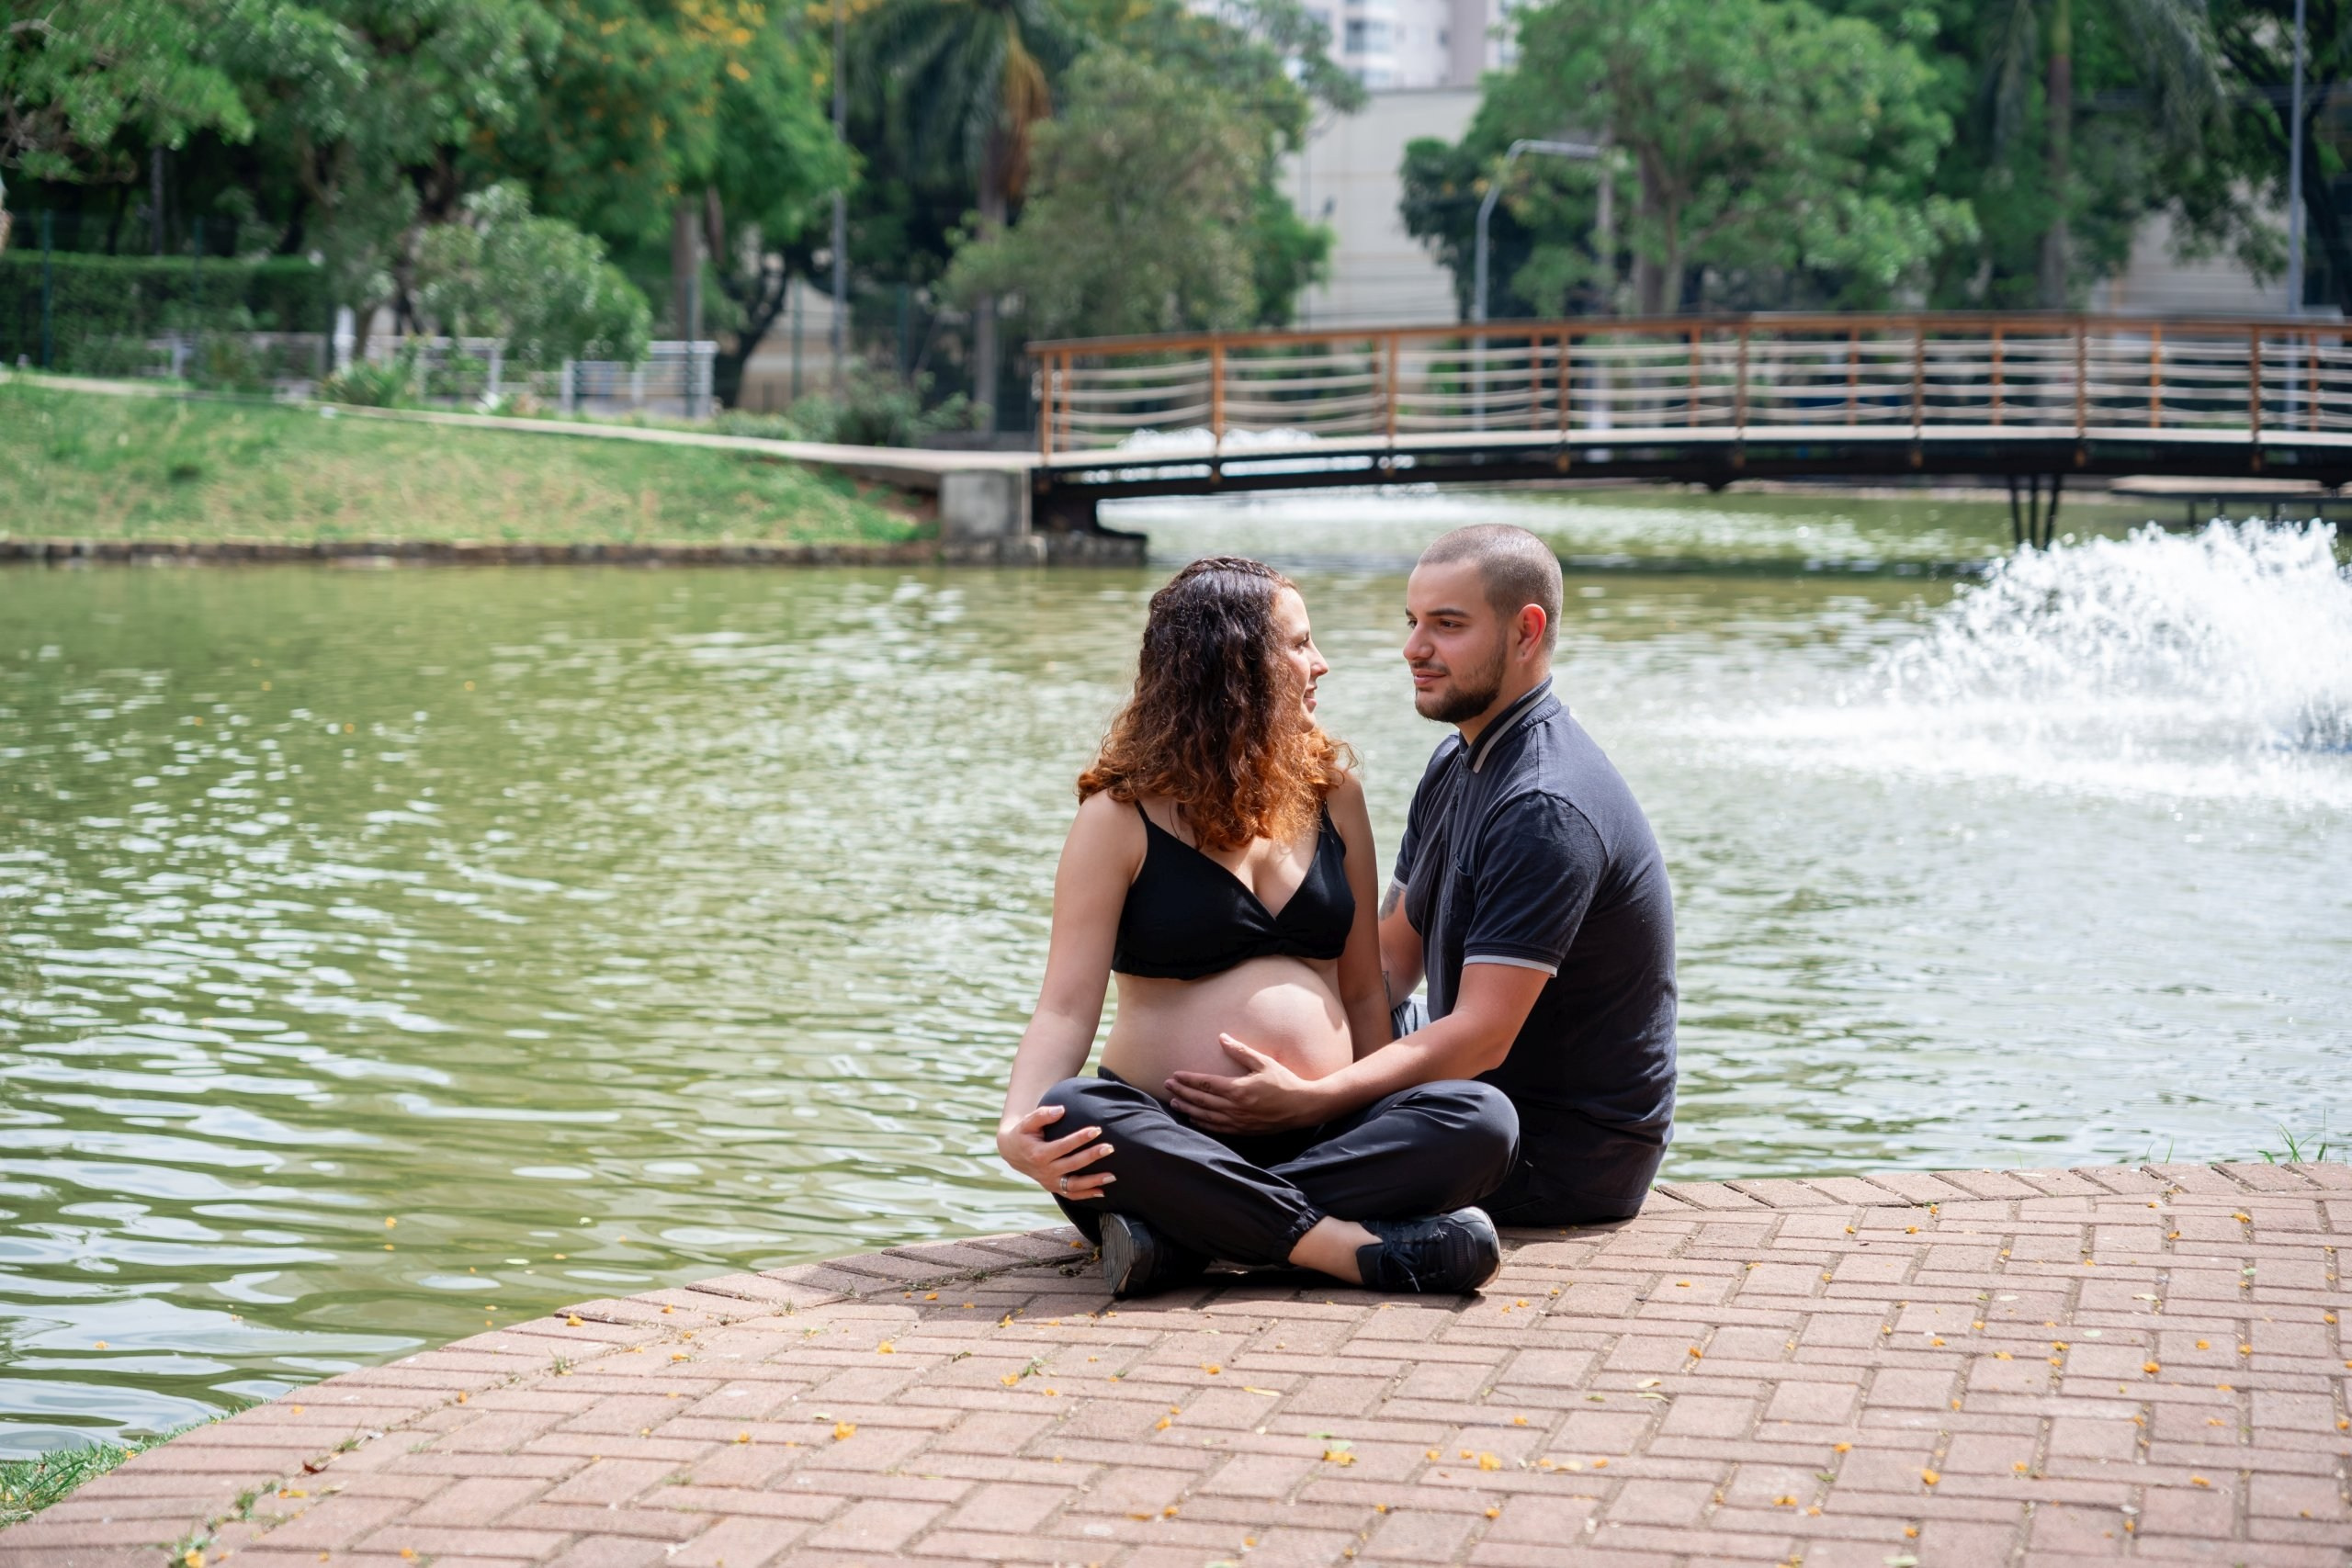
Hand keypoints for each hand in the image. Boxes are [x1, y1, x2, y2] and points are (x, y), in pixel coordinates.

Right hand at [996, 1103, 1116, 1200]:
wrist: (1013, 1152)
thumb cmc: (1024, 1133)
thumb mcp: (1027, 1122)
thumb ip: (1042, 1114)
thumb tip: (1061, 1110)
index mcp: (1039, 1154)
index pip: (1063, 1146)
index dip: (1080, 1138)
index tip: (1097, 1130)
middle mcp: (1045, 1171)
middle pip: (1072, 1165)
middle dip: (1092, 1157)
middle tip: (1110, 1148)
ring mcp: (1050, 1182)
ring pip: (1074, 1185)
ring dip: (1093, 1181)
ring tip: (1112, 1176)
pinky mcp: (1054, 1188)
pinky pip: (1072, 1195)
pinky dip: (1087, 1195)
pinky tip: (1102, 1191)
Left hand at [1164, 1034, 1324, 1133]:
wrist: (1303, 1107)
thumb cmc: (1285, 1082)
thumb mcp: (1264, 1062)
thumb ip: (1241, 1051)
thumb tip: (1222, 1038)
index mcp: (1239, 1090)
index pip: (1206, 1084)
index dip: (1188, 1079)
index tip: (1175, 1075)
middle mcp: (1235, 1108)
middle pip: (1201, 1101)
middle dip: (1182, 1092)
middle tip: (1167, 1086)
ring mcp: (1238, 1122)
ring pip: (1206, 1116)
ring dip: (1188, 1109)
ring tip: (1174, 1102)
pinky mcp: (1243, 1131)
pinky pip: (1217, 1128)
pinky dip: (1202, 1123)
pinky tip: (1193, 1118)